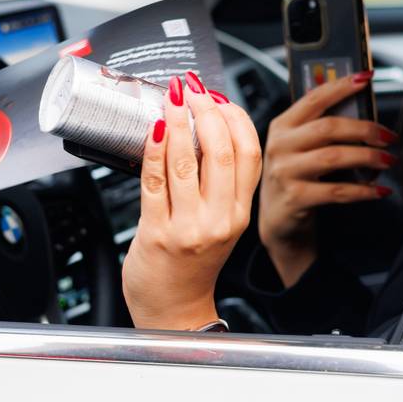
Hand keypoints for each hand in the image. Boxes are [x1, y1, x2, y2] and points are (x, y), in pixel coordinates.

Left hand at [122, 72, 262, 330]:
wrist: (173, 311)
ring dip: (177, 122)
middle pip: (222, 151)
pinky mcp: (158, 233)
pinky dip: (153, 149)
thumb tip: (204, 130)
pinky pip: (155, 182)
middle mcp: (219, 219)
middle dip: (206, 112)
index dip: (235, 117)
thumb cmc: (192, 265)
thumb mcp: (220, 224)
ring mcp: (189, 227)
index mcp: (239, 213)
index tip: (219, 97)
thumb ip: (219, 185)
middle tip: (191, 90)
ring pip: (187, 162)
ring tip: (170, 100)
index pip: (249, 153)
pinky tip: (152, 130)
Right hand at [258, 72, 396, 287]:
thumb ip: (321, 128)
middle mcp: (280, 145)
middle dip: (365, 129)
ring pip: (334, 157)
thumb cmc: (296, 177)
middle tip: (390, 136)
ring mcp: (285, 172)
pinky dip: (364, 191)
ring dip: (368, 157)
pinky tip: (380, 190)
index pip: (314, 98)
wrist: (279, 220)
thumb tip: (363, 110)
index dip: (342, 86)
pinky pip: (337, 192)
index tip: (367, 78)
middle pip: (328, 127)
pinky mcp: (295, 198)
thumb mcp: (300, 148)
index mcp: (283, 126)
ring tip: (389, 160)